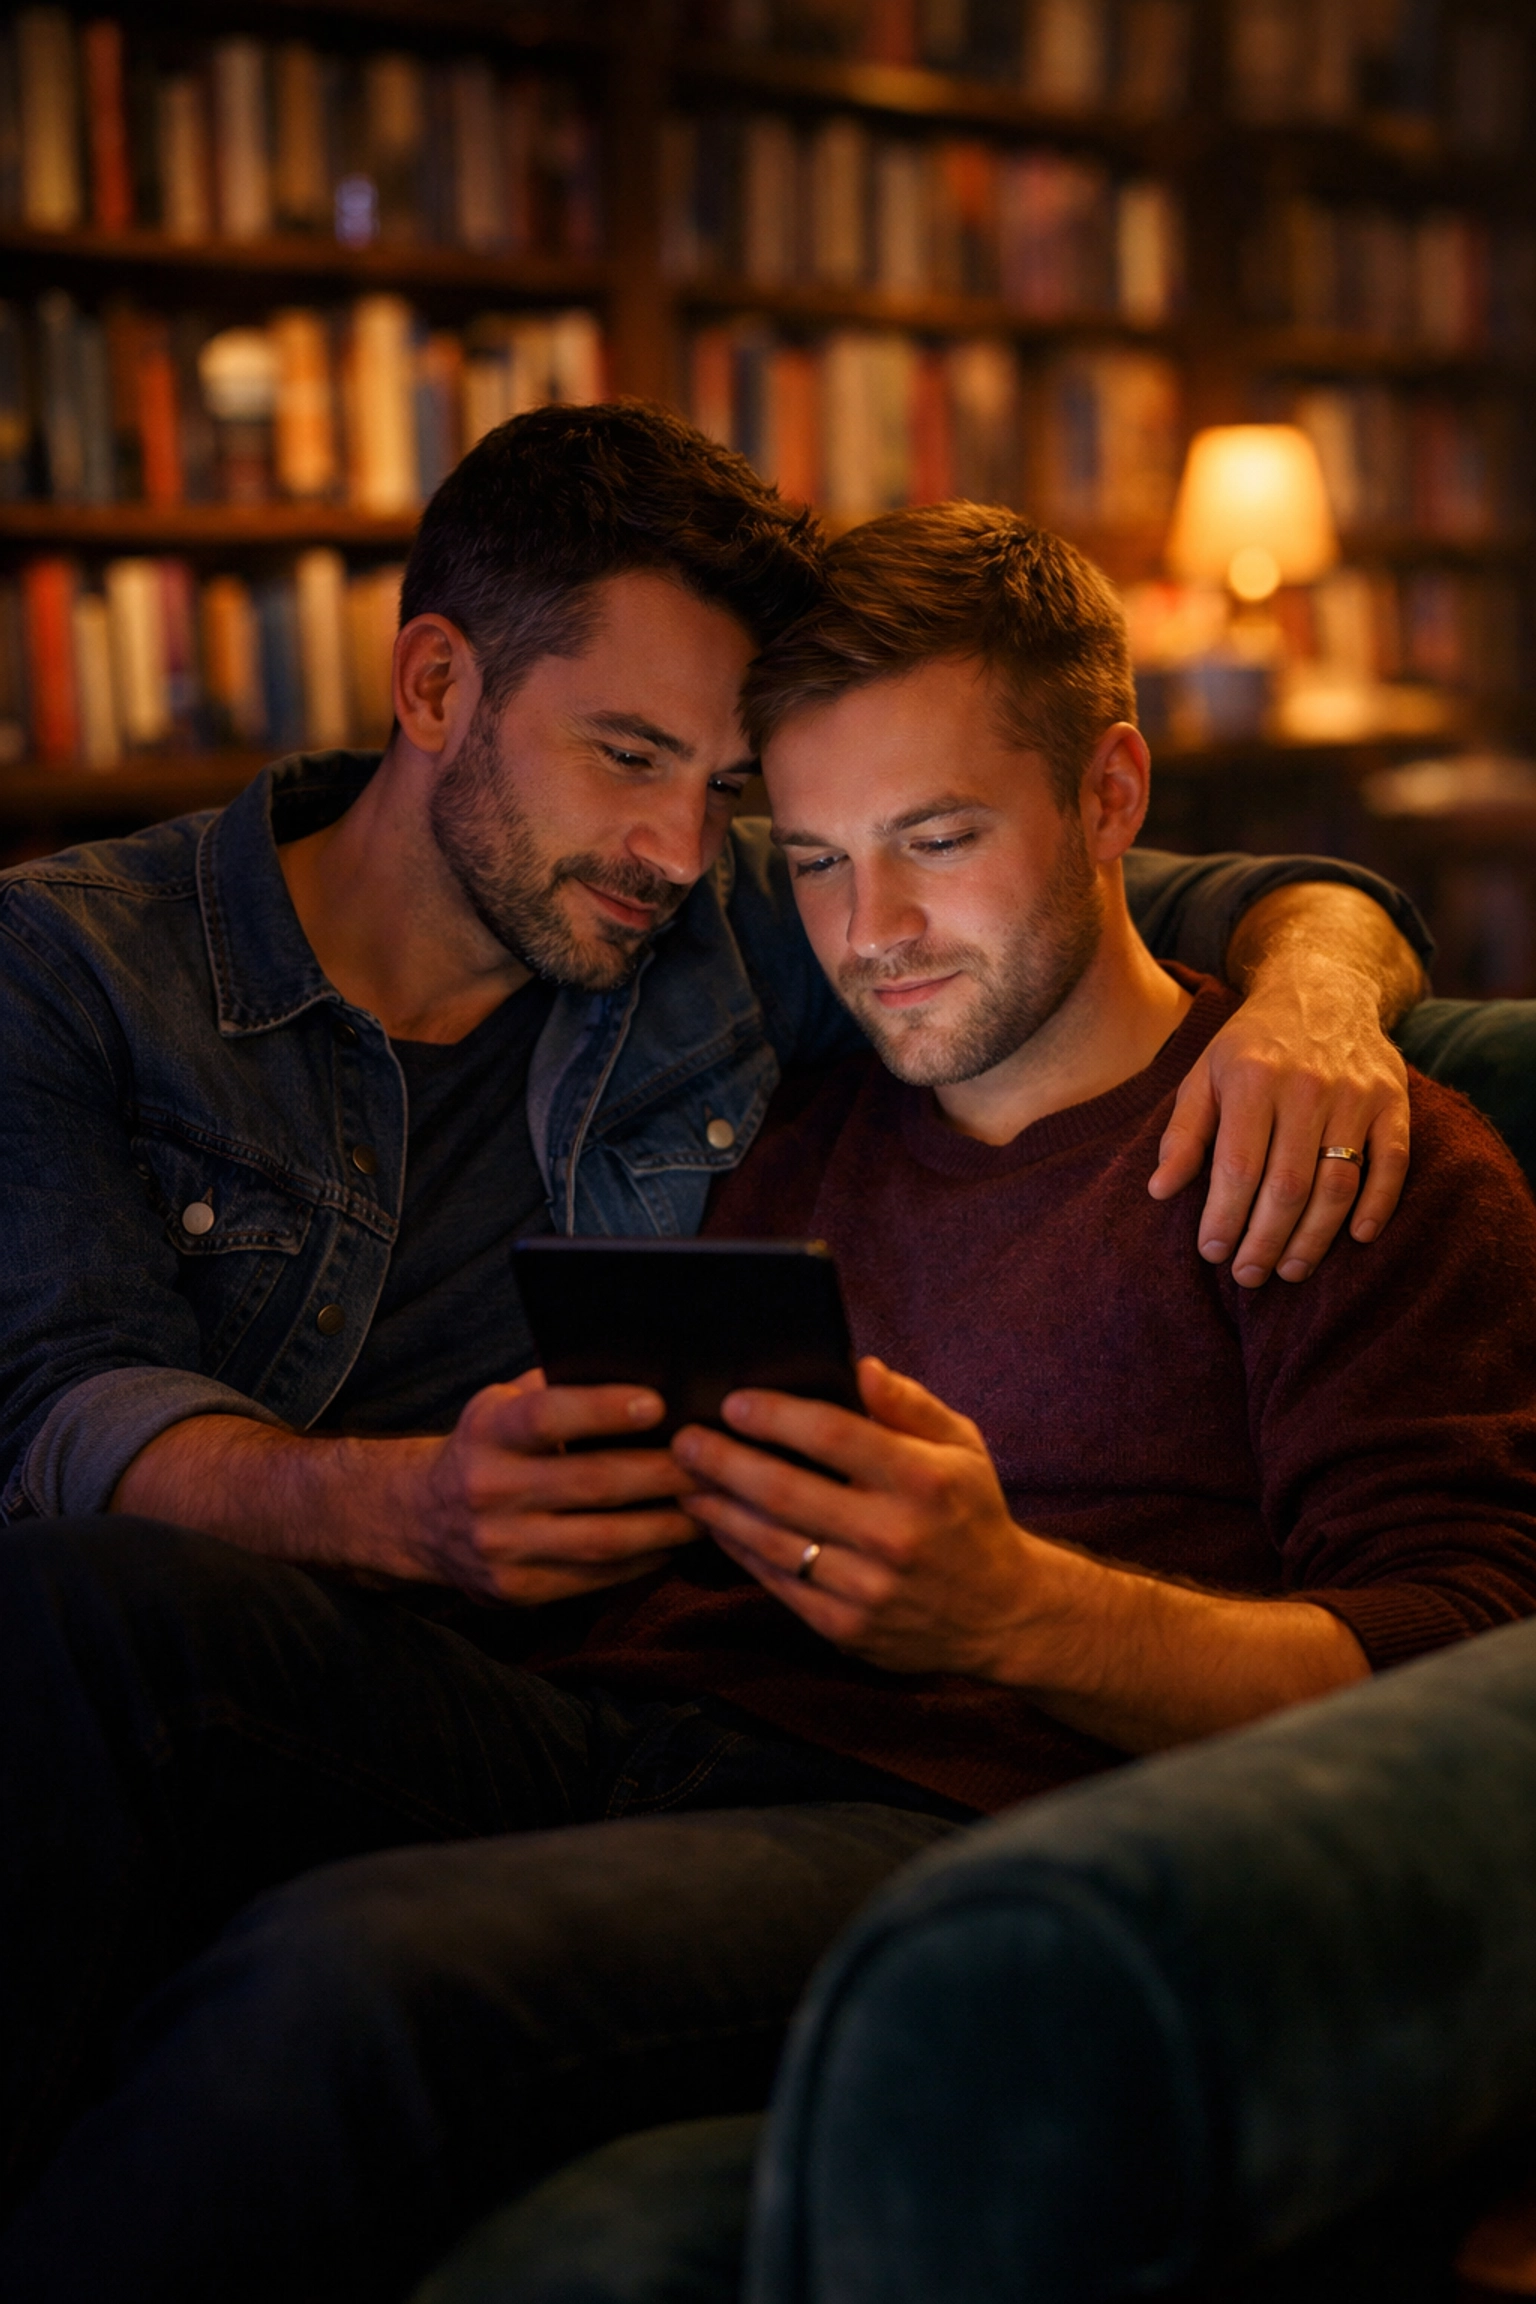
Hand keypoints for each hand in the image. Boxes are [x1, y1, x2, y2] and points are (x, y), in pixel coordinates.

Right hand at [413, 1369, 695, 1604]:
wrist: (419, 1518)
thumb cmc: (487, 1446)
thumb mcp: (501, 1404)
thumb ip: (555, 1388)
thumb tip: (641, 1369)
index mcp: (489, 1433)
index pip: (547, 1416)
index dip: (603, 1409)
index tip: (657, 1403)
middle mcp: (490, 1490)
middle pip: (594, 1483)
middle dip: (663, 1473)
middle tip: (713, 1461)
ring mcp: (502, 1547)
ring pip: (604, 1540)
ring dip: (666, 1525)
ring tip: (709, 1507)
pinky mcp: (518, 1591)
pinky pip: (596, 1577)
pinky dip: (643, 1560)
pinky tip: (674, 1542)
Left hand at [673, 1357, 1039, 1677]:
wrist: (1002, 1613)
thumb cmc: (971, 1513)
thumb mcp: (962, 1445)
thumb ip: (909, 1403)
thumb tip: (860, 1366)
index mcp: (923, 1478)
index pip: (832, 1435)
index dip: (774, 1416)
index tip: (733, 1403)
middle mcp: (894, 1534)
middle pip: (785, 1490)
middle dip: (723, 1461)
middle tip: (683, 1441)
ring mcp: (868, 1588)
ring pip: (771, 1541)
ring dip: (718, 1509)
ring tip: (686, 1482)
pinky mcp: (847, 1629)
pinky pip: (778, 1584)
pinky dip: (741, 1552)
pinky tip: (720, 1526)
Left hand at [1147, 958, 1410, 1287]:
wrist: (1322, 988)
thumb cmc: (1252, 1045)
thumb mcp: (1204, 1075)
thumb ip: (1183, 1133)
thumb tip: (1159, 1190)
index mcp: (1252, 1078)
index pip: (1238, 1167)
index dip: (1224, 1218)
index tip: (1212, 1253)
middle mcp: (1307, 1086)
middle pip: (1288, 1185)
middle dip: (1265, 1240)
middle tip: (1249, 1275)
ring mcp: (1355, 1094)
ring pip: (1338, 1184)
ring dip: (1315, 1238)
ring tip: (1291, 1269)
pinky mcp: (1392, 1101)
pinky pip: (1391, 1163)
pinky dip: (1378, 1205)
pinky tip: (1356, 1238)